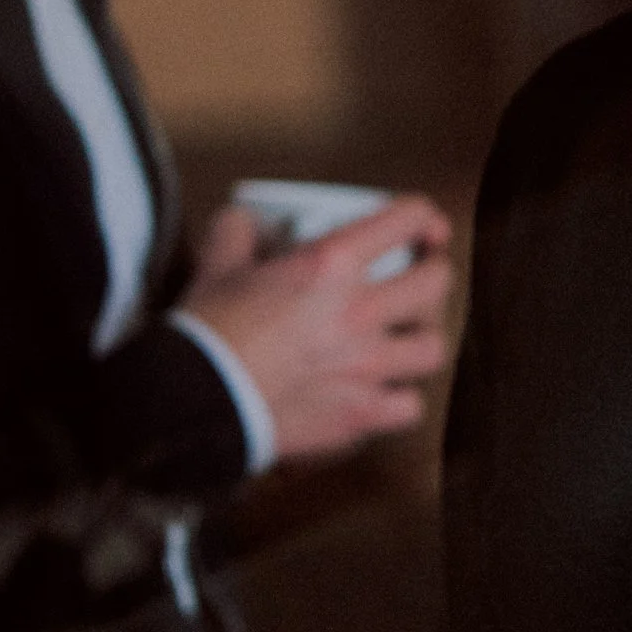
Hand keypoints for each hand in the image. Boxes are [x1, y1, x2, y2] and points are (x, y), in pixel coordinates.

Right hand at [182, 196, 455, 459]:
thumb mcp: (217, 263)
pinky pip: (409, 406)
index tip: (424, 227)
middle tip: (421, 278)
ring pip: (433, 347)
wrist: (194, 401)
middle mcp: (359, 311)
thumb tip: (246, 221)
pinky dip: (402, 399)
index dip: (424, 217)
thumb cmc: (207, 333)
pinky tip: (384, 392)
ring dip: (422, 339)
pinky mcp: (358, 413)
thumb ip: (237, 230)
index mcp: (331, 265)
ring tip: (406, 338)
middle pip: (436, 283)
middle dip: (434, 275)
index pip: (407, 220)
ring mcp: (365, 366)